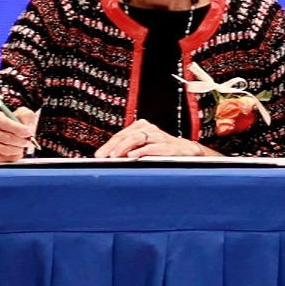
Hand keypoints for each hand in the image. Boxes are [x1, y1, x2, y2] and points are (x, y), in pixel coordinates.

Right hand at [0, 107, 40, 162]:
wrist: (6, 131)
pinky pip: (3, 159)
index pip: (5, 123)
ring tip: (21, 145)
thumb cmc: (14, 122)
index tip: (28, 132)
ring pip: (5, 150)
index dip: (18, 129)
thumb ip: (26, 117)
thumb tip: (28, 129)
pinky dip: (13, 157)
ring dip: (17, 149)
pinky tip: (16, 151)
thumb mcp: (22, 114)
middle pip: (6, 138)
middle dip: (20, 141)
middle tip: (27, 140)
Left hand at [96, 119, 216, 159]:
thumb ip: (128, 150)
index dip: (108, 145)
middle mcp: (148, 128)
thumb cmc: (162, 150)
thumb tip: (109, 158)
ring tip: (114, 156)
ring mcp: (158, 136)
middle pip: (126, 135)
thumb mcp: (143, 148)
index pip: (120, 135)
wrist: (187, 152)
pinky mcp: (166, 145)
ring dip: (124, 147)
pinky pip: (152, 147)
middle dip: (112, 146)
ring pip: (136, 138)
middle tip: (102, 156)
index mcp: (141, 127)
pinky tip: (132, 156)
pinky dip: (141, 151)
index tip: (98, 155)